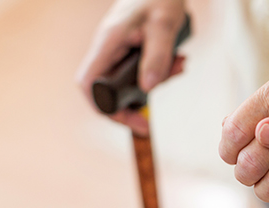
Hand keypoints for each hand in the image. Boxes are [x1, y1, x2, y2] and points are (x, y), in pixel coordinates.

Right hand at [76, 0, 186, 134]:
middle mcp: (108, 50)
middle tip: (149, 121)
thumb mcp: (164, 25)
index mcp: (108, 43)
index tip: (129, 120)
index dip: (103, 107)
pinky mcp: (132, 52)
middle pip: (106, 91)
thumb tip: (148, 88)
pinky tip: (177, 62)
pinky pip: (141, 72)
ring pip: (128, 83)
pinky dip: (160, 72)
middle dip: (130, 105)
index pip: (89, 83)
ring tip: (179, 67)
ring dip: (154, 83)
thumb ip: (157, 56)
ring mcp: (119, 52)